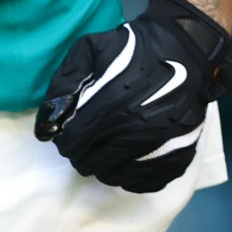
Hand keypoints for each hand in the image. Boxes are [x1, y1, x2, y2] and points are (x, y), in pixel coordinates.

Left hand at [34, 0, 231, 190]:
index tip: (67, 135)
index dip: (64, 142)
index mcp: (111, 105)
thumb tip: (46, 125)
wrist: (184, 49)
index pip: (73, 143)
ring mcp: (160, 146)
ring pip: (116, 176)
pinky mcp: (179, 155)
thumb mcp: (88, 51)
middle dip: (81, 154)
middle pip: (91, 163)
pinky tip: (126, 163)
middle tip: (85, 142)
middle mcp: (136, 131)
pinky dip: (131, 178)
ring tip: (104, 151)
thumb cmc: (133, 49)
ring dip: (103, 167)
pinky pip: (146, 182)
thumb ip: (63, 85)